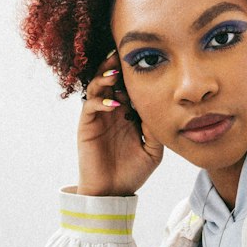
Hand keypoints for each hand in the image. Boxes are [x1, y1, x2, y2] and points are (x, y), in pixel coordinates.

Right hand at [75, 51, 163, 196]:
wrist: (113, 192)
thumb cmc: (133, 171)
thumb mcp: (153, 150)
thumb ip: (155, 129)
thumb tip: (159, 107)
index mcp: (127, 112)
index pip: (128, 84)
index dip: (133, 72)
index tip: (144, 58)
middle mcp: (112, 110)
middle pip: (109, 78)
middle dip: (115, 65)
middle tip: (123, 54)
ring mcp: (98, 116)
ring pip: (96, 87)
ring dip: (104, 77)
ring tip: (115, 73)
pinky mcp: (87, 126)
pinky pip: (90, 106)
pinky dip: (100, 101)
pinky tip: (114, 105)